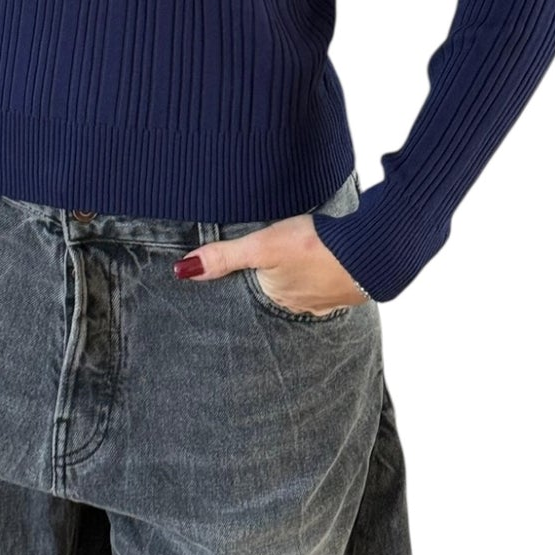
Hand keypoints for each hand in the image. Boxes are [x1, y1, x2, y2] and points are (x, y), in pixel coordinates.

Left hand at [174, 214, 372, 314]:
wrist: (372, 248)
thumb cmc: (315, 247)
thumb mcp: (262, 246)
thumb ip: (224, 256)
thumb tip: (182, 271)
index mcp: (279, 300)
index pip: (254, 294)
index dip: (246, 284)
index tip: (239, 279)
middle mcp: (302, 307)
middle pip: (280, 293)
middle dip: (274, 285)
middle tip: (268, 270)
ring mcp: (329, 299)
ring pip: (306, 290)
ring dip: (300, 280)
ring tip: (293, 268)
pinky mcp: (351, 286)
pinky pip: (330, 285)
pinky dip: (324, 276)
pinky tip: (324, 266)